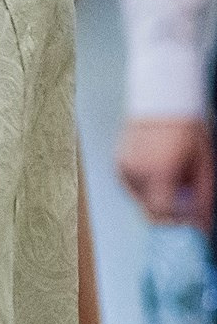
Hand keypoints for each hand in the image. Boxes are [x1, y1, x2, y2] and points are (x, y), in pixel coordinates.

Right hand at [120, 116, 214, 230]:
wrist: (163, 98)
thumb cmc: (189, 128)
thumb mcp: (205, 164)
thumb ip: (202, 197)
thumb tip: (201, 223)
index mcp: (158, 171)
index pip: (163, 213)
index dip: (178, 223)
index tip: (193, 225)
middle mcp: (136, 171)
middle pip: (150, 210)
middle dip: (170, 214)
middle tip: (188, 206)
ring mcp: (123, 166)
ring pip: (141, 199)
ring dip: (158, 200)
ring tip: (175, 181)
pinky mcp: (118, 162)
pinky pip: (133, 186)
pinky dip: (148, 188)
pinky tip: (160, 172)